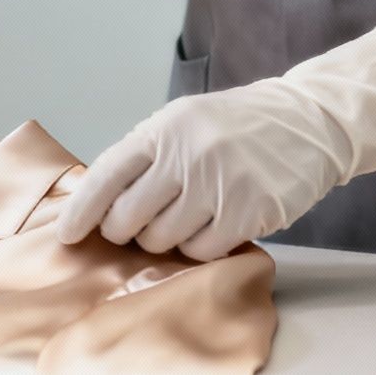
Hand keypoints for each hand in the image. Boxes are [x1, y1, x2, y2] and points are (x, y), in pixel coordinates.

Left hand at [56, 27, 375, 260]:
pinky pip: (200, 252)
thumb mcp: (183, 122)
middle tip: (137, 225)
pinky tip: (212, 226)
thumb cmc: (235, 127)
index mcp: (163, 130)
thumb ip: (142, 156)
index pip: (105, 178)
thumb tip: (94, 203)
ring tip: (184, 216)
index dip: (80, 212)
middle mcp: (187, 156)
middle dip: (123, 231)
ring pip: (161, 240)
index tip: (66, 235)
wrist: (309, 122)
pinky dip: (198, 248)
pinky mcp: (250, 213)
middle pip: (126, 220)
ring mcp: (219, 186)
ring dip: (163, 239)